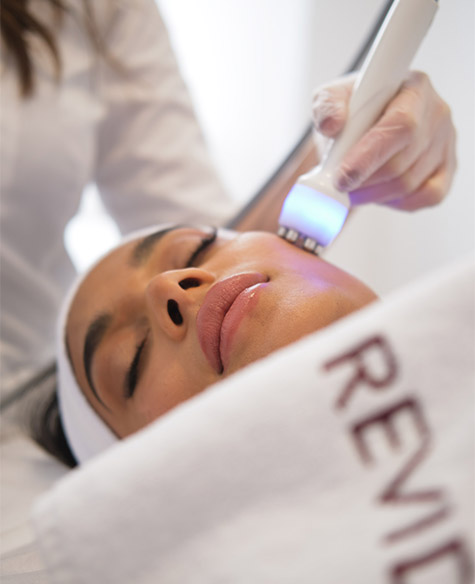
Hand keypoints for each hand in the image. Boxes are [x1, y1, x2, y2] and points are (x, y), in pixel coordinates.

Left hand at [312, 71, 455, 210]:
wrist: (367, 125)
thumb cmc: (354, 111)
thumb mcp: (332, 98)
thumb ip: (327, 106)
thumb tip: (332, 124)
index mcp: (413, 89)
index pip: (400, 125)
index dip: (369, 155)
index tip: (342, 176)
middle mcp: (436, 114)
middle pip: (401, 162)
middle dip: (364, 181)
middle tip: (339, 186)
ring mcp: (445, 143)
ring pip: (409, 184)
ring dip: (373, 194)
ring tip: (353, 187)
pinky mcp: (447, 169)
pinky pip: (427, 196)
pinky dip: (396, 202)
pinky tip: (378, 193)